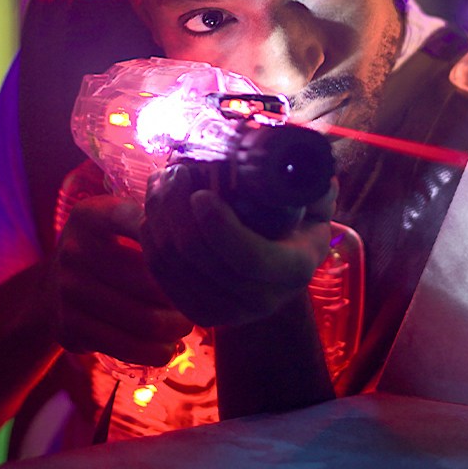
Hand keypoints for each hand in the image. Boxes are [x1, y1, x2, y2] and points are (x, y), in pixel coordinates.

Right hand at [46, 163, 192, 367]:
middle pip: (150, 280)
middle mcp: (74, 249)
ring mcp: (69, 290)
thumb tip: (209, 222)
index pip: (136, 220)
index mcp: (90, 215)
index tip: (199, 250)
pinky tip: (168, 347)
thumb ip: (152, 215)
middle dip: (185, 296)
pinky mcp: (70, 326)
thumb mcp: (115, 221)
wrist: (50, 290)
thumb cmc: (105, 250)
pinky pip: (126, 346)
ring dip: (175, 328)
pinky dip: (155, 351)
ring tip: (186, 325)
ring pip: (144, 319)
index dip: (173, 238)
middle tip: (201, 301)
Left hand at [141, 162, 335, 328]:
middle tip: (174, 171)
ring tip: (161, 180)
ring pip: (173, 265)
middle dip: (176, 209)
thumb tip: (299, 156)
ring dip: (158, 217)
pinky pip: (161, 274)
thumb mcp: (317, 204)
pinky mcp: (197, 312)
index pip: (251, 258)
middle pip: (201, 259)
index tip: (200, 193)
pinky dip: (150, 236)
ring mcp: (226, 312)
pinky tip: (152, 208)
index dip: (220, 228)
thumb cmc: (301, 226)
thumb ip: (312, 182)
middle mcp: (261, 300)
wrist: (282, 271)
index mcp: (293, 269)